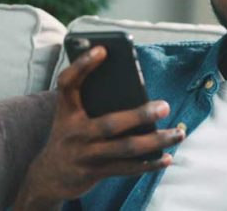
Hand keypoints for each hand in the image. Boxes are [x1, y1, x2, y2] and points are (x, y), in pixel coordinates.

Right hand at [14, 46, 184, 208]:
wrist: (47, 177)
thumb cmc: (70, 136)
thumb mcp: (71, 117)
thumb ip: (93, 102)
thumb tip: (136, 92)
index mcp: (67, 111)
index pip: (68, 84)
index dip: (82, 66)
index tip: (103, 49)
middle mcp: (74, 132)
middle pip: (111, 123)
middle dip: (140, 115)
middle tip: (165, 106)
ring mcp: (85, 155)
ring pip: (126, 148)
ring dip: (156, 141)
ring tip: (179, 133)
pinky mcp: (95, 173)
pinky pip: (127, 168)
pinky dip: (149, 164)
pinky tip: (167, 157)